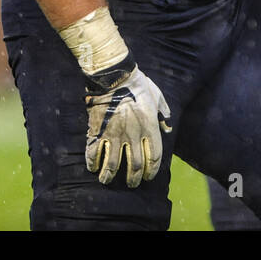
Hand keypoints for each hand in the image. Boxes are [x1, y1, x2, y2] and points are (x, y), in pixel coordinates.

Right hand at [85, 64, 171, 187]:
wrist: (115, 76)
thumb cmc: (138, 84)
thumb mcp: (157, 97)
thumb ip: (164, 114)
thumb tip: (168, 127)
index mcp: (149, 128)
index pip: (154, 158)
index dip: (152, 171)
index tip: (148, 177)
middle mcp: (133, 136)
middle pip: (135, 166)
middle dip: (133, 179)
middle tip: (132, 184)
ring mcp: (114, 135)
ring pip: (112, 165)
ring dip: (110, 176)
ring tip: (107, 181)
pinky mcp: (98, 131)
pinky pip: (94, 152)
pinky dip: (92, 163)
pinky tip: (92, 168)